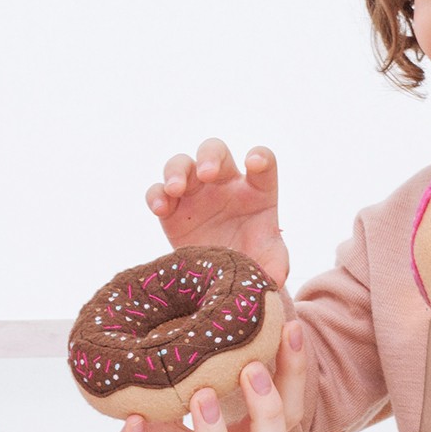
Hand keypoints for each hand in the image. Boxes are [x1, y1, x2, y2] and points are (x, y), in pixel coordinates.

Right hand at [146, 138, 287, 286]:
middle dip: (210, 157)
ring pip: (181, 163)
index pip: (263, 162)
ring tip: (175, 189)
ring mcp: (195, 192)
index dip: (260, 157)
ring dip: (176, 170)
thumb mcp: (269, 263)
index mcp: (256, 190)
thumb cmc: (252, 261)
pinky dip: (156, 195)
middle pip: (215, 151)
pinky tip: (160, 209)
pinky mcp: (171, 210)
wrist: (220, 280)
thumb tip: (272, 279)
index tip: (253, 163)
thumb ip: (274, 266)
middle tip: (206, 173)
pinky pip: (157, 192)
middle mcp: (224, 184)